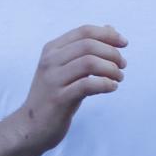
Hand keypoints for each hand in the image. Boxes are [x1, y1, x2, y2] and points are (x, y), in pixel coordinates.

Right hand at [0, 24, 126, 155]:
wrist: (31, 127)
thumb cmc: (55, 96)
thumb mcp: (68, 69)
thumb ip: (86, 50)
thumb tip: (111, 28)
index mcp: (52, 50)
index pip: (84, 31)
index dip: (108, 35)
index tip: (124, 44)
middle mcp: (50, 61)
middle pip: (88, 45)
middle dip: (112, 53)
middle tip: (122, 65)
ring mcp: (53, 80)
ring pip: (89, 62)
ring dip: (111, 69)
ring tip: (118, 78)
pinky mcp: (59, 99)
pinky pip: (87, 85)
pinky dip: (105, 84)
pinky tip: (112, 87)